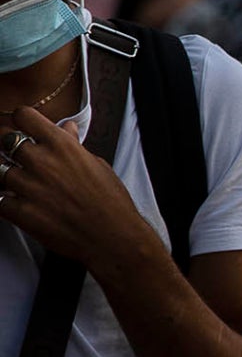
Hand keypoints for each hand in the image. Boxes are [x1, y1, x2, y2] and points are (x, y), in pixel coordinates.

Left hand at [0, 111, 160, 271]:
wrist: (115, 240)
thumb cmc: (112, 204)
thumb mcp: (98, 166)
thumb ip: (74, 146)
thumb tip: (67, 129)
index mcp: (61, 146)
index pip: (23, 116)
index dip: (22, 123)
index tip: (25, 131)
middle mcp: (42, 162)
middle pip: (4, 141)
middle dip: (12, 151)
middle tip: (25, 164)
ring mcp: (29, 186)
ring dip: (10, 179)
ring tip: (27, 189)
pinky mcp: (21, 212)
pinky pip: (0, 201)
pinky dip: (8, 204)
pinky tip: (24, 207)